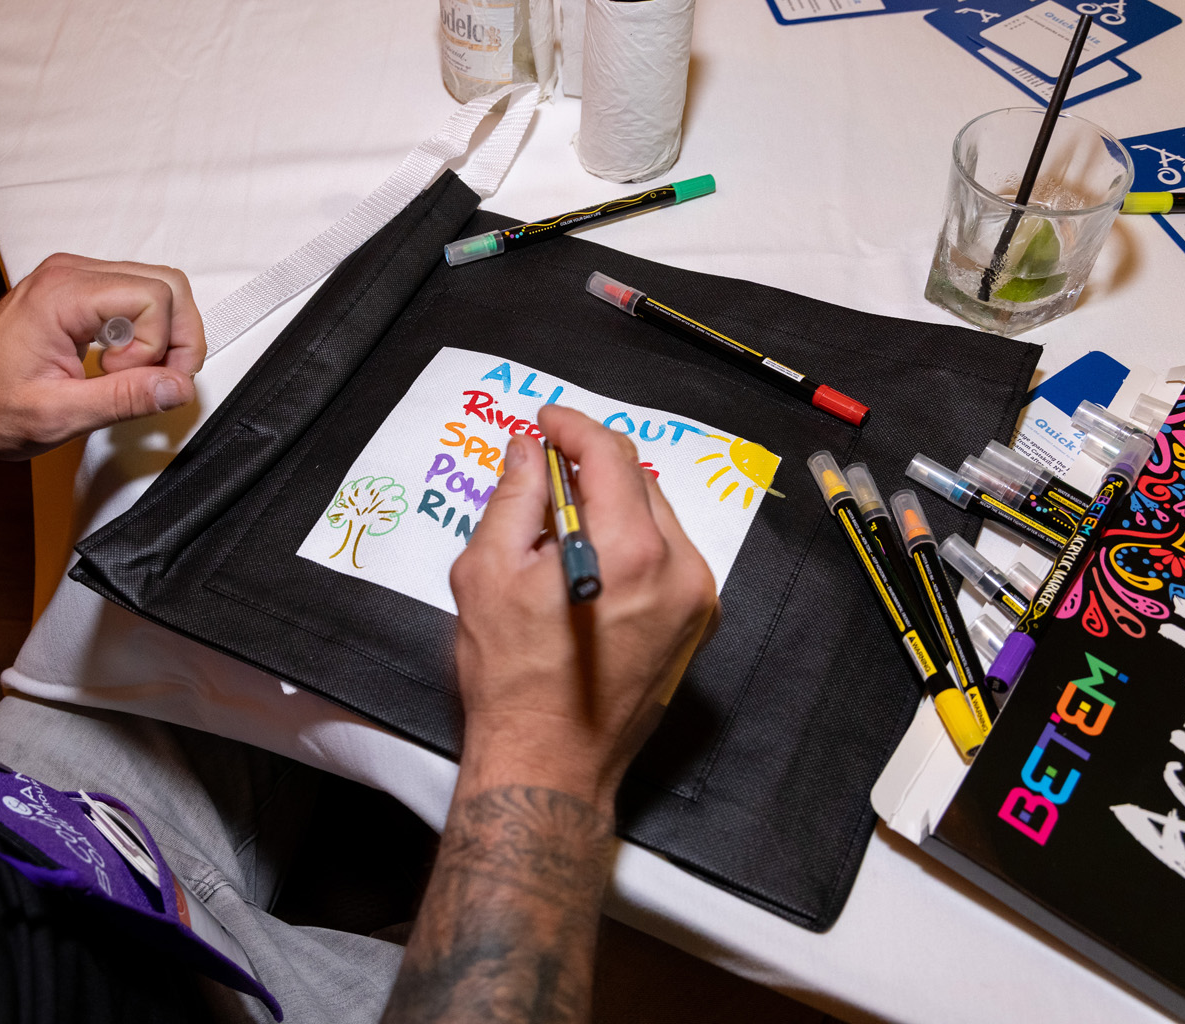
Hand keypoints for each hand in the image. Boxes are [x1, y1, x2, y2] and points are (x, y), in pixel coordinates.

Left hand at [0, 253, 205, 458]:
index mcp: (62, 295)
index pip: (154, 297)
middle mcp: (69, 274)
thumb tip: (176, 387)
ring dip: (164, 336)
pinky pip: (136, 296)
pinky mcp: (77, 292)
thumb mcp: (56, 415)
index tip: (130, 380)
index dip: (157, 346)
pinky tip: (122, 363)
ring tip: (136, 375)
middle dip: (177, 337)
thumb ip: (124, 399)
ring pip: (158, 287)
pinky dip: (145, 332)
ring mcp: (73, 279)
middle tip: (160, 381)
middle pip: (166, 284)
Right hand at [448, 405, 719, 815]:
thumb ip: (514, 499)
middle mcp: (679, 568)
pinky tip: (590, 554)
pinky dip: (631, 538)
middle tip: (543, 463)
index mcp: (631, 549)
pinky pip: (667, 554)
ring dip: (612, 500)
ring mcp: (695, 599)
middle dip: (590, 461)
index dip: (572, 427)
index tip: (543, 422)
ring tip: (561, 513)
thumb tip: (527, 452)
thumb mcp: (489, 573)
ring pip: (656, 514)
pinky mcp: (696, 624)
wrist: (550, 761)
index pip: (610, 455)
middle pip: (639, 479)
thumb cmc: (511, 677)